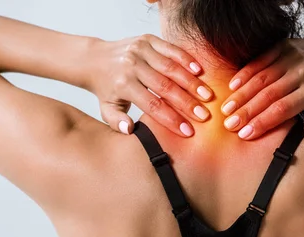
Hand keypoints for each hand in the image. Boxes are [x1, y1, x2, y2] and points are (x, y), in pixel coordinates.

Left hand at [86, 34, 213, 136]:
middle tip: (204, 115)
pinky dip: (186, 59)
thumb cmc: (106, 89)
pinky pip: (170, 49)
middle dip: (186, 102)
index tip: (188, 131)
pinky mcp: (147, 39)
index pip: (152, 105)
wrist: (95, 59)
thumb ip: (117, 121)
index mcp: (123, 85)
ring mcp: (140, 50)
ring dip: (191, 82)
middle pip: (164, 86)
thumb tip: (131, 130)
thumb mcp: (106, 109)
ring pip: (170, 68)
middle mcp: (131, 65)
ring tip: (208, 95)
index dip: (171, 119)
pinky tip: (201, 71)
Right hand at [221, 35, 303, 139]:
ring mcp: (291, 58)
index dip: (263, 121)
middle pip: (269, 94)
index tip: (245, 134)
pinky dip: (245, 73)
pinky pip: (260, 60)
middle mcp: (302, 73)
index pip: (283, 109)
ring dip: (242, 94)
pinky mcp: (283, 46)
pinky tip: (232, 87)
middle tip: (229, 124)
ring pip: (262, 78)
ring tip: (226, 110)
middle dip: (247, 111)